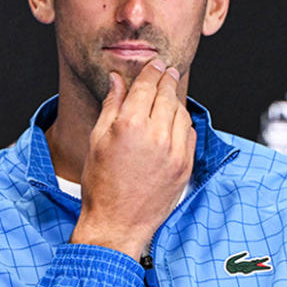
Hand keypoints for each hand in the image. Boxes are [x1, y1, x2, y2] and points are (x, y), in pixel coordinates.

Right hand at [71, 60, 195, 259]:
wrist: (117, 223)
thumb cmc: (100, 184)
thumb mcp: (97, 140)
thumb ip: (111, 106)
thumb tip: (117, 80)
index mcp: (130, 125)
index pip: (146, 86)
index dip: (151, 71)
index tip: (154, 63)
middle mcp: (156, 134)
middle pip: (167, 95)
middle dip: (166, 80)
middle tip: (166, 70)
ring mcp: (174, 151)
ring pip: (181, 112)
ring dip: (175, 100)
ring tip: (168, 94)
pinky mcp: (185, 165)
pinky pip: (189, 133)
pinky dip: (183, 122)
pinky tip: (174, 120)